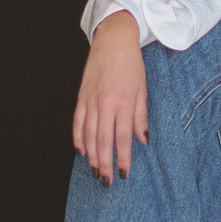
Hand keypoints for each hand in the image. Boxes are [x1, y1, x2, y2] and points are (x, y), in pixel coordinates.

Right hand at [73, 10, 147, 183]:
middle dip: (104, 163)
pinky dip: (78, 138)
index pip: (122, 138)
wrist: (113, 40)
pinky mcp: (81, 96)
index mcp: (123, 102)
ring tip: (95, 171)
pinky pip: (77, 122)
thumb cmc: (131, 64)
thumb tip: (143, 139)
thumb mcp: (142, 90)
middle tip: (106, 181)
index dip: (123, 158)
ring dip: (91, 155)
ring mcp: (90, 100)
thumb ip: (141, 117)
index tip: (124, 173)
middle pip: (102, 141)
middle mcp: (104, 103)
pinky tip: (81, 151)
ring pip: (88, 135)